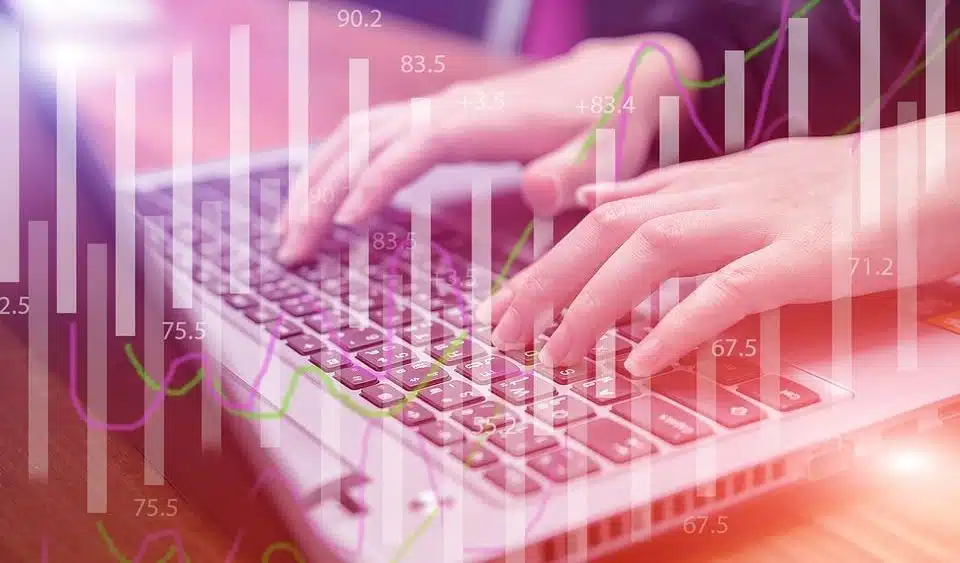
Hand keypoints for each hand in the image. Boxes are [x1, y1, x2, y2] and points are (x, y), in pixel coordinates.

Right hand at [275, 34, 701, 263]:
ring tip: (286, 235)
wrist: (611, 80)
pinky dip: (335, 170)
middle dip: (319, 192)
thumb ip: (575, 172)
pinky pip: (368, 140)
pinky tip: (322, 205)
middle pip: (362, 139)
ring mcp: (435, 112)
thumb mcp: (607, 149)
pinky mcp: (433, 123)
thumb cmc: (610, 122)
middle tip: (289, 251)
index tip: (340, 224)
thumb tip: (537, 192)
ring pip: (353, 136)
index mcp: (480, 120)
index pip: (409, 146)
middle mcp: (446, 109)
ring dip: (314, 182)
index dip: (373, 181)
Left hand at [477, 124, 959, 376]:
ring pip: (654, 251)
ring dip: (594, 303)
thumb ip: (674, 189)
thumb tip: (597, 198)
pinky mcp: (805, 256)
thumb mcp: (751, 177)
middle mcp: (725, 193)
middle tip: (503, 330)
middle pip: (612, 228)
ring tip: (555, 353)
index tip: (508, 300)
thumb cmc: (850, 189)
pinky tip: (639, 364)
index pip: (609, 212)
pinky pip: (729, 291)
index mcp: (711, 179)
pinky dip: (679, 326)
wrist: (939, 176)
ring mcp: (763, 222)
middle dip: (549, 280)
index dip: (552, 257)